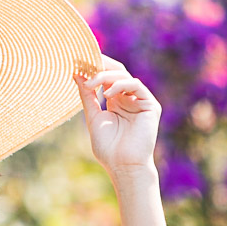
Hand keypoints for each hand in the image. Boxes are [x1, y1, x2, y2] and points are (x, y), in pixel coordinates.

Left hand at [73, 54, 160, 173]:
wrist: (123, 165)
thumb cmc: (108, 147)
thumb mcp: (93, 116)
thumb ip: (87, 95)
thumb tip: (76, 74)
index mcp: (116, 100)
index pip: (107, 77)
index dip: (95, 68)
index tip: (78, 61)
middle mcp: (129, 98)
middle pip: (116, 72)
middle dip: (101, 65)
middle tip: (85, 60)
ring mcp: (140, 100)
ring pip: (124, 76)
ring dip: (106, 76)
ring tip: (91, 83)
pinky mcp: (150, 105)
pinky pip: (136, 85)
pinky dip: (120, 85)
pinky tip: (107, 94)